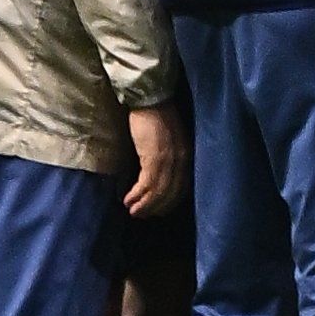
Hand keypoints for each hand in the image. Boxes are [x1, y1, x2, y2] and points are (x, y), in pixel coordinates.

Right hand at [125, 99, 188, 217]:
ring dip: (144, 205)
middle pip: (171, 193)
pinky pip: (147, 183)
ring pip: (159, 191)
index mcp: (186, 155)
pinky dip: (138, 195)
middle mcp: (181, 159)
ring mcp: (168, 159)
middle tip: (141, 215)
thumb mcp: (168, 141)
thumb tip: (158, 178)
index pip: (182, 188)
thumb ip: (169, 158)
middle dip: (155, 208)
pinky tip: (128, 200)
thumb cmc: (157, 118)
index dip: (168, 203)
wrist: (150, 100)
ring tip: (132, 211)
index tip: (156, 212)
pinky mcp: (154, 157)